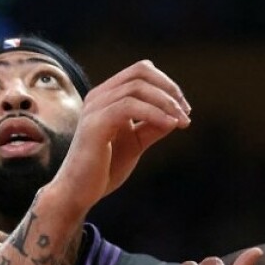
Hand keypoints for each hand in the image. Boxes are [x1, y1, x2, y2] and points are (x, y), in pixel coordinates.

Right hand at [42, 60, 191, 213]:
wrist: (79, 193)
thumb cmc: (103, 169)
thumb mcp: (135, 142)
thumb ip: (152, 126)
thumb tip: (176, 115)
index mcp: (106, 97)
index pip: (141, 72)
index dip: (167, 85)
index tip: (183, 109)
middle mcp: (99, 96)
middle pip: (141, 72)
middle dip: (169, 90)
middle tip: (185, 113)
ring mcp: (95, 108)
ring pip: (137, 87)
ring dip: (166, 103)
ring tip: (181, 122)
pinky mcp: (95, 124)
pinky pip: (129, 106)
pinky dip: (154, 114)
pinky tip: (169, 125)